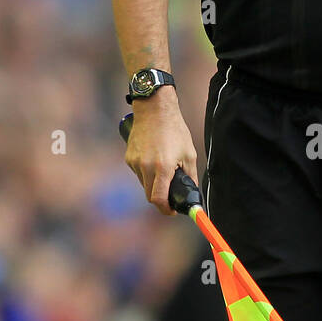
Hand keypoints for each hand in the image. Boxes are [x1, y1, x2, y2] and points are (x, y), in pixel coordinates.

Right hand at [125, 92, 198, 214]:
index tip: (172, 210)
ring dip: (154, 184)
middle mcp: (146, 167)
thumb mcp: (189, 154)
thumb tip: (192, 192)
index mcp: (162, 167)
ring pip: (144, 184)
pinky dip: (147, 173)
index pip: (158, 199)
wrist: (154, 110)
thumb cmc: (175, 130)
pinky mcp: (129, 158)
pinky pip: (138, 173)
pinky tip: (154, 160)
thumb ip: (190, 176)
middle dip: (161, 199)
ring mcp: (135, 162)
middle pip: (150, 195)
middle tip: (171, 195)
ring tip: (164, 169)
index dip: (166, 209)